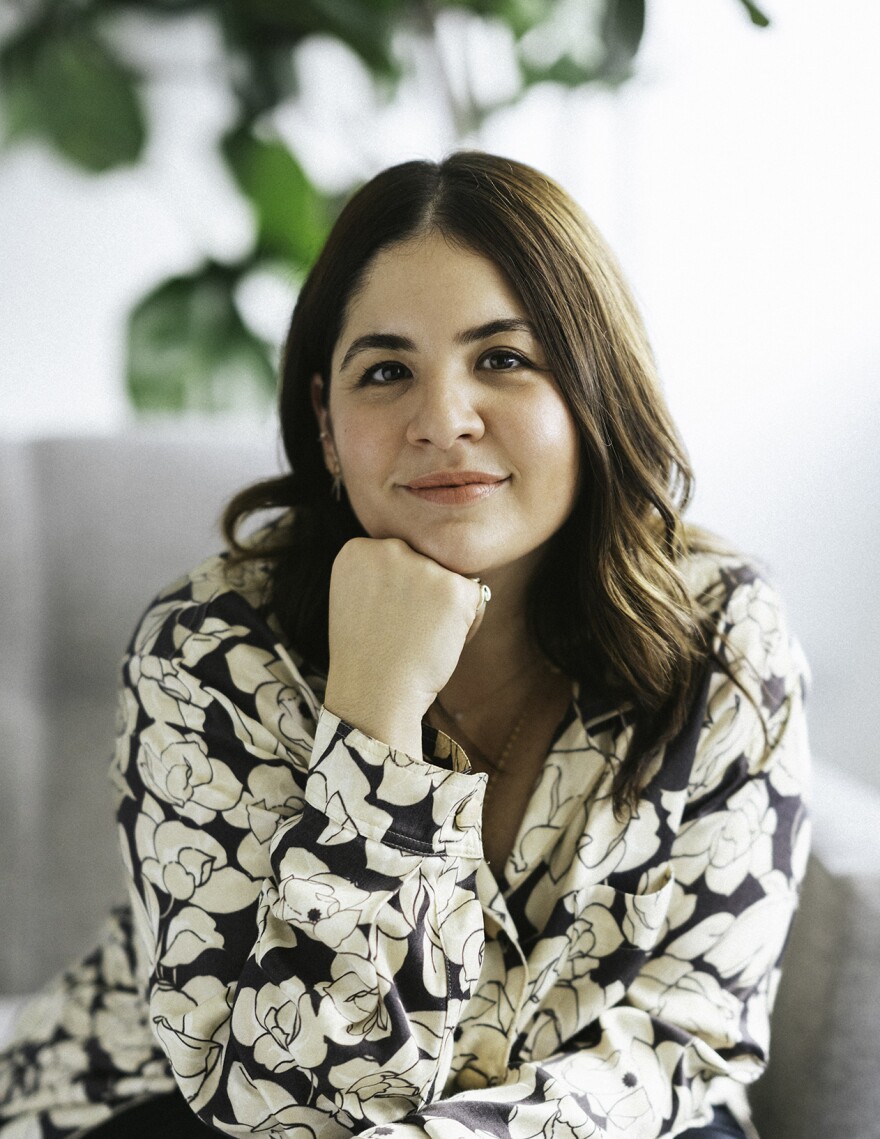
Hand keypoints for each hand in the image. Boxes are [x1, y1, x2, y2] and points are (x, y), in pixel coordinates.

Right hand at [324, 537, 486, 755]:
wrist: (375, 694)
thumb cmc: (368, 655)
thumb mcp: (357, 597)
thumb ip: (383, 570)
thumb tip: (426, 557)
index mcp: (357, 549)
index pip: (397, 556)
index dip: (398, 590)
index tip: (382, 617)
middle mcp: (387, 549)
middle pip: (425, 561)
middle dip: (423, 593)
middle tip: (403, 630)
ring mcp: (421, 566)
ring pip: (450, 578)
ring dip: (445, 606)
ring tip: (420, 637)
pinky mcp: (452, 588)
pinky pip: (475, 594)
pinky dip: (467, 621)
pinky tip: (440, 641)